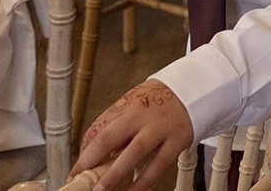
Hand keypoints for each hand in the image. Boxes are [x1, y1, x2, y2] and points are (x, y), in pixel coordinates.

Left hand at [72, 79, 194, 190]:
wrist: (194, 91)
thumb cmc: (158, 102)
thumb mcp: (134, 105)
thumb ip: (115, 124)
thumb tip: (91, 151)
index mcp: (127, 106)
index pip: (98, 128)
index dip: (84, 152)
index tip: (75, 171)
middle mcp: (141, 116)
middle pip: (110, 137)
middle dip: (91, 160)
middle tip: (79, 180)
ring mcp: (160, 128)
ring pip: (134, 153)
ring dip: (115, 174)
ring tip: (100, 190)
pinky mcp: (177, 140)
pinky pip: (158, 165)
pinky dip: (144, 181)